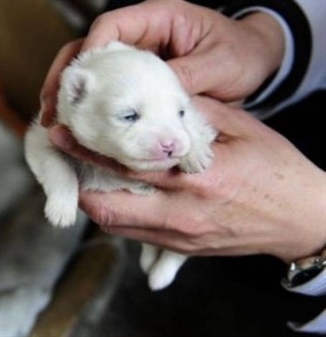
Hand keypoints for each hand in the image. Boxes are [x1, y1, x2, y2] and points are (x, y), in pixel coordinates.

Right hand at [39, 0, 284, 126]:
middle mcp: (140, 35)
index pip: (110, 26)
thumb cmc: (241, 53)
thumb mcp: (219, 65)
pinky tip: (78, 128)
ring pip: (91, 71)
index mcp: (159, 18)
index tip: (79, 80)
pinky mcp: (136, 80)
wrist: (255, 61)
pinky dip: (90, 108)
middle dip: (66, 78)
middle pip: (89, 49)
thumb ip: (185, 79)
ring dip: (70, 96)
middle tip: (51, 107)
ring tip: (55, 122)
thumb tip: (152, 103)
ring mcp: (135, 57)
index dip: (90, 50)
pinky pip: (107, 90)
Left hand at [48, 96, 325, 263]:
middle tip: (66, 163)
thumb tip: (157, 97)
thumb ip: (195, 113)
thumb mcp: (241, 128)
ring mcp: (180, 237)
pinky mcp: (183, 250)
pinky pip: (136, 235)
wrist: (301, 218)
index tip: (63, 136)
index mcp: (197, 179)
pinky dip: (119, 215)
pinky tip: (116, 195)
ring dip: (95, 203)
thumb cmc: (276, 170)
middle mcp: (182, 214)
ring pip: (118, 227)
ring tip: (84, 177)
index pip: (127, 164)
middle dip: (79, 188)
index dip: (87, 151)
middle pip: (109, 210)